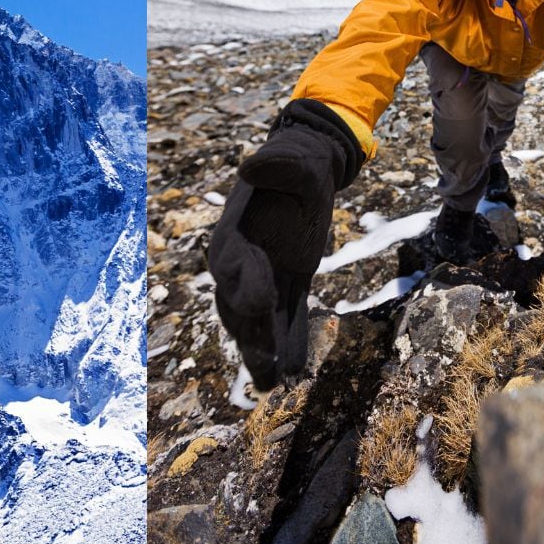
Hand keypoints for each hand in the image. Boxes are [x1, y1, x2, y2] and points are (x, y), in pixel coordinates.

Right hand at [208, 99, 362, 389]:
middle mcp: (241, 261)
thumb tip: (252, 168)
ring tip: (273, 383)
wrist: (308, 171)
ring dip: (264, 350)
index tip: (261, 303)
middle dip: (251, 335)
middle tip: (265, 364)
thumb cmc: (299, 163)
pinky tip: (296, 372)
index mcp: (235, 232)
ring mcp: (263, 276)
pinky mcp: (288, 284)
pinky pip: (286, 318)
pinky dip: (289, 343)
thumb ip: (278, 165)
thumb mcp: (294, 160)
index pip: (234, 265)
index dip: (245, 283)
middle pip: (239, 304)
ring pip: (258, 321)